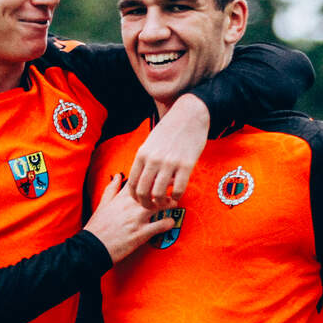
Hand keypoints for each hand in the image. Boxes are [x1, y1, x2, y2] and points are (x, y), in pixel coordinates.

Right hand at [84, 174, 173, 262]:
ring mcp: (136, 219)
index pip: (141, 179)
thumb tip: (117, 176)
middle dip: (166, 186)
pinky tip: (170, 222)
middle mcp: (131, 205)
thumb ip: (111, 189)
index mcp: (122, 197)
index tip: (163, 173)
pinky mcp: (140, 233)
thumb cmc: (98, 227)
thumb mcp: (102, 204)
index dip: (154, 175)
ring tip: (174, 204)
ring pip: (160, 205)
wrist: (92, 247)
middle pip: (154, 189)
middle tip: (175, 186)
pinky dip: (169, 223)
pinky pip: (160, 225)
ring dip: (170, 203)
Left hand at [127, 93, 209, 208]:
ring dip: (161, 203)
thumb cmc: (170, 129)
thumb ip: (145, 160)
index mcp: (142, 154)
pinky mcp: (186, 165)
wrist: (189, 115)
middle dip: (146, 204)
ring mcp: (169, 163)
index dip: (135, 197)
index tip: (141, 200)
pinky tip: (177, 194)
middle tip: (153, 206)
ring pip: (158, 194)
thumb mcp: (150, 142)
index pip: (132, 183)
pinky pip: (177, 189)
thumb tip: (141, 179)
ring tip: (166, 202)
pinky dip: (176, 197)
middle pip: (143, 192)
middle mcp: (153, 160)